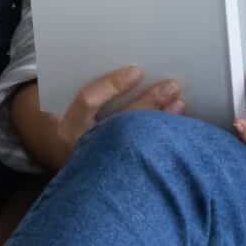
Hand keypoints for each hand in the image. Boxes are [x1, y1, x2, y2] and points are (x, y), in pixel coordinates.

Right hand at [55, 64, 183, 154]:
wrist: (67, 162)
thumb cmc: (76, 127)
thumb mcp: (76, 112)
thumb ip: (96, 95)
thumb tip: (134, 72)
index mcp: (70, 125)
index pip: (87, 101)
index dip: (112, 85)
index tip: (136, 71)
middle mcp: (84, 146)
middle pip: (119, 123)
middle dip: (148, 103)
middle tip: (171, 86)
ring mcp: (101, 163)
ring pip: (135, 142)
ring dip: (161, 121)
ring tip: (179, 102)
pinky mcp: (119, 174)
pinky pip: (144, 158)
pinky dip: (163, 141)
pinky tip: (177, 127)